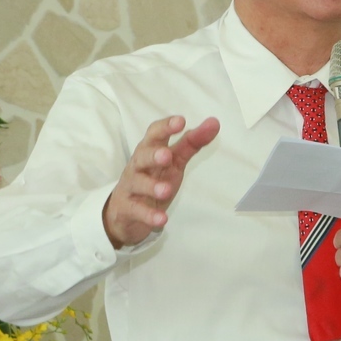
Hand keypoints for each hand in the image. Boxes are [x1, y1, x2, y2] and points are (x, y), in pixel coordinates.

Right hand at [102, 115, 219, 247]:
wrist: (125, 212)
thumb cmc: (153, 178)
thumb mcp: (174, 161)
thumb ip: (192, 143)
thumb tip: (214, 123)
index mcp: (149, 150)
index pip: (154, 134)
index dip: (166, 127)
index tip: (180, 121)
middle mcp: (138, 165)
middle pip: (141, 156)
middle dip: (153, 154)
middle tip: (166, 155)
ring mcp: (131, 187)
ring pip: (137, 183)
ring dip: (151, 186)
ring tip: (165, 190)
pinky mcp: (127, 208)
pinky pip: (137, 211)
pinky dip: (149, 215)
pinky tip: (161, 219)